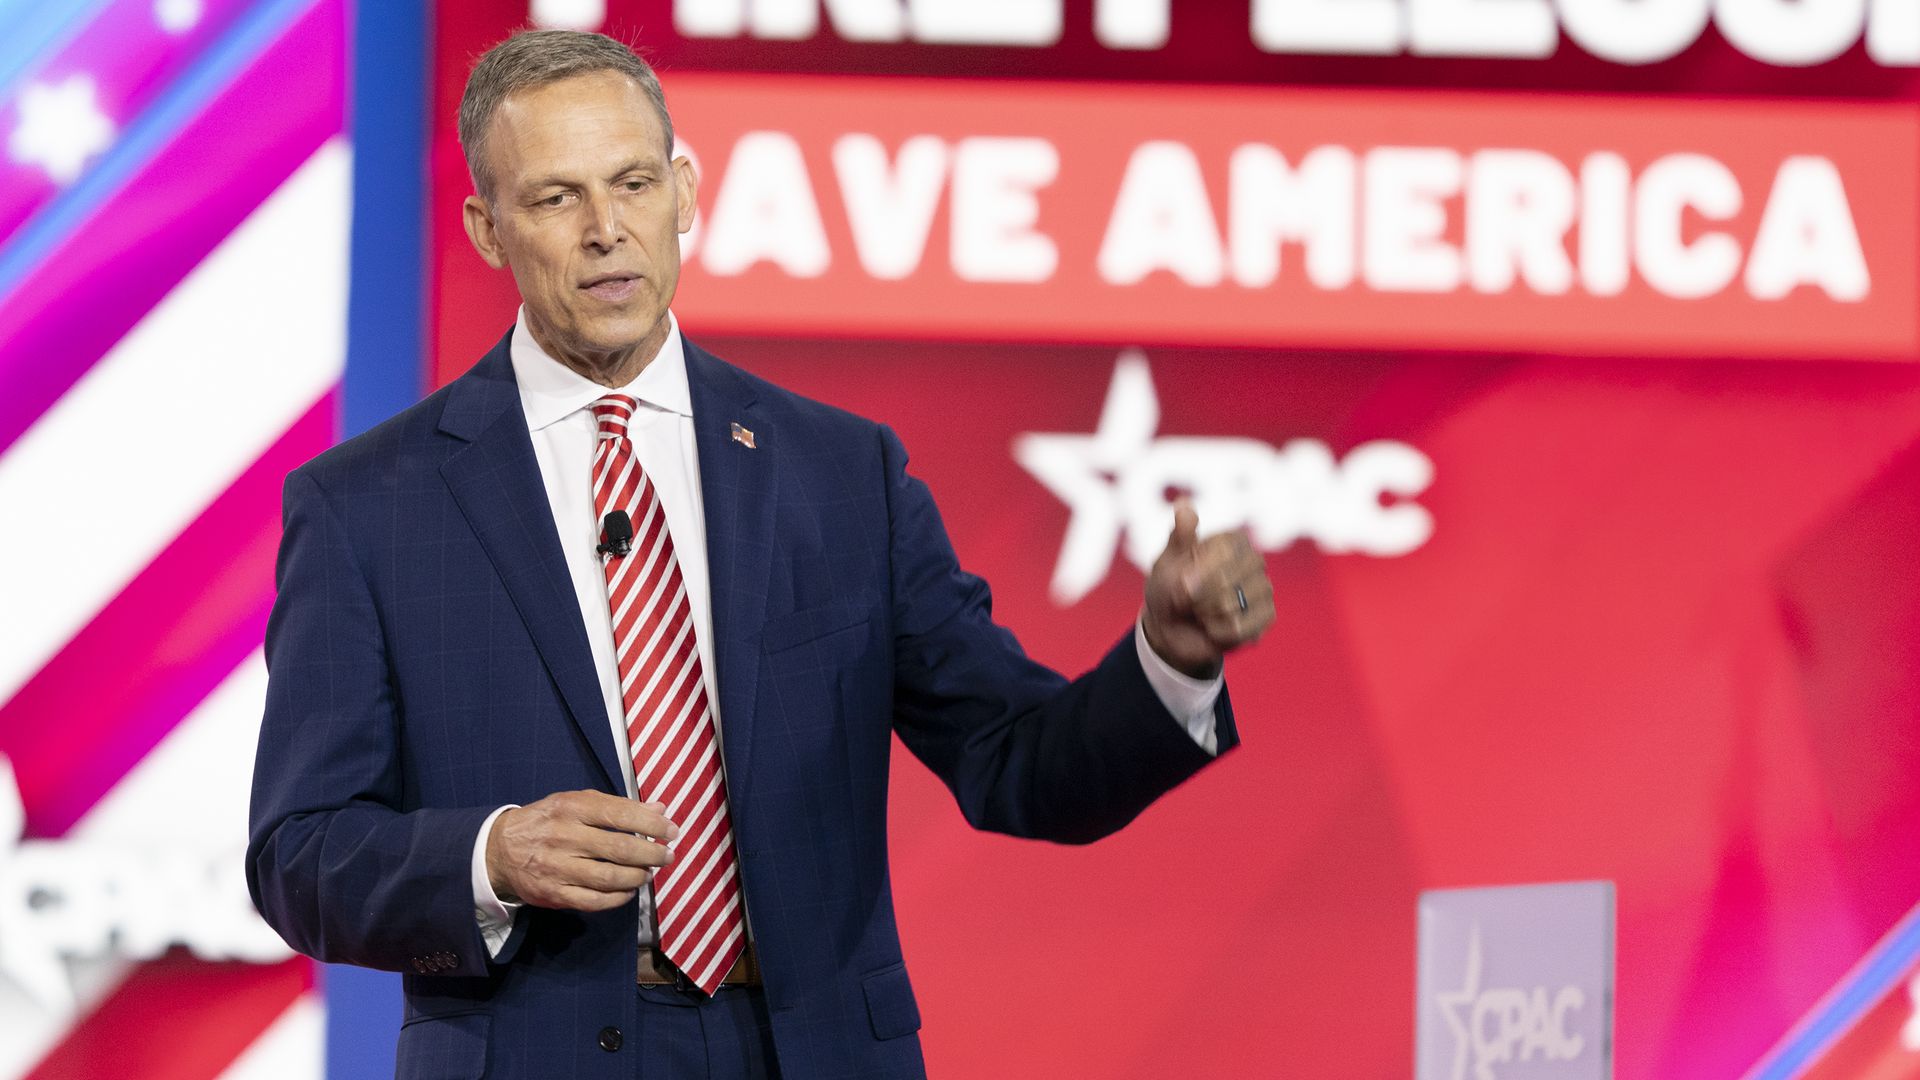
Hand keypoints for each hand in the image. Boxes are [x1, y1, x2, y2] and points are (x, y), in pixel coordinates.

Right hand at [484, 790, 677, 911]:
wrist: (500, 849)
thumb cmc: (548, 821)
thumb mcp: (577, 802)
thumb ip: (618, 805)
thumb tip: (660, 809)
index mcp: (572, 807)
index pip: (620, 814)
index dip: (652, 824)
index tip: (672, 830)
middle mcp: (565, 836)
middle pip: (619, 848)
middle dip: (652, 853)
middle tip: (668, 856)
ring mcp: (558, 867)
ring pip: (610, 877)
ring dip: (638, 877)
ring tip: (650, 873)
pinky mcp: (554, 893)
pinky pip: (594, 900)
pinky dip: (618, 898)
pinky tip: (629, 890)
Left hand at [1141, 500, 1274, 677]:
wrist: (1170, 628)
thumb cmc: (1169, 587)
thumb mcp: (1167, 561)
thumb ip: (1179, 537)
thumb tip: (1183, 504)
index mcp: (1232, 539)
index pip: (1223, 552)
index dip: (1198, 572)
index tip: (1182, 582)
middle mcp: (1253, 560)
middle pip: (1227, 580)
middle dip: (1198, 595)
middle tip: (1187, 599)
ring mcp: (1263, 588)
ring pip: (1232, 605)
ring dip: (1205, 614)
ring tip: (1200, 612)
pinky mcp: (1266, 617)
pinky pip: (1240, 628)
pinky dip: (1217, 632)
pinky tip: (1212, 627)